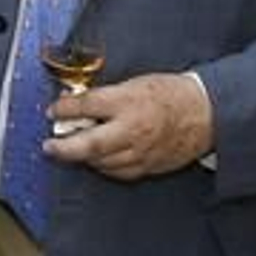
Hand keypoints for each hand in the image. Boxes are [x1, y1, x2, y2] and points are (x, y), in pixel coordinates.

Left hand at [42, 73, 213, 179]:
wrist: (206, 113)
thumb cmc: (170, 93)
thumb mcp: (134, 83)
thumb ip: (106, 96)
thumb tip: (77, 103)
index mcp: (128, 102)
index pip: (86, 106)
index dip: (63, 109)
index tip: (52, 110)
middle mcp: (132, 129)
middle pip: (89, 145)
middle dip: (64, 147)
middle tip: (49, 146)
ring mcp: (141, 152)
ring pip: (102, 162)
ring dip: (83, 157)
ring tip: (71, 150)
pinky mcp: (149, 166)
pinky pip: (119, 172)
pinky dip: (104, 166)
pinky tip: (97, 159)